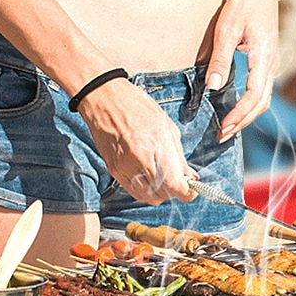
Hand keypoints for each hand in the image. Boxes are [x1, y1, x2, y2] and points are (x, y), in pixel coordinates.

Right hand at [79, 79, 196, 204]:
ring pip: (149, 197)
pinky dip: (144, 189)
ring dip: (159, 192)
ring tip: (161, 177)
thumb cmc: (139, 108)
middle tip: (176, 179)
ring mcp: (125, 167)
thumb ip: (179, 157)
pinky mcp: (114, 170)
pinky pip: (134, 191)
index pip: (177, 187)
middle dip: (174, 190)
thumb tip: (191, 178)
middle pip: (165, 195)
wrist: (104, 98)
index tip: (191, 190)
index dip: (187, 193)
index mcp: (158, 148)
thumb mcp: (168, 128)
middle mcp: (141, 161)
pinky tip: (147, 176)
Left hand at [206, 0, 278, 142]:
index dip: (239, 115)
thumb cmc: (243, 4)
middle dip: (242, 123)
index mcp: (263, 58)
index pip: (254, 97)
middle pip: (261, 104)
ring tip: (228, 128)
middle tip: (223, 136)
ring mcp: (272, 66)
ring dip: (247, 117)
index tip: (223, 128)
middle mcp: (272, 66)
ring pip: (263, 101)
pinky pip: (262, 92)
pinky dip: (250, 106)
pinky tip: (237, 112)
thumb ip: (220, 59)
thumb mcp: (227, 28)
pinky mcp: (267, 64)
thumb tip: (212, 87)